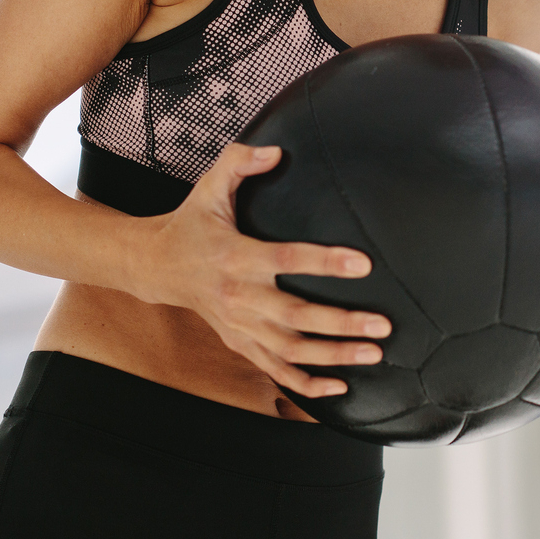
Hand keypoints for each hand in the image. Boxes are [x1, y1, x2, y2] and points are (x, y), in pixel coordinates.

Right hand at [135, 143, 389, 397]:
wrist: (157, 266)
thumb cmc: (192, 224)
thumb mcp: (210, 187)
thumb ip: (240, 162)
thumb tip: (276, 151)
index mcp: (235, 255)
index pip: (285, 259)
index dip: (324, 262)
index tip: (363, 264)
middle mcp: (238, 296)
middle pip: (294, 316)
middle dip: (341, 324)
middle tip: (382, 325)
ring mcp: (239, 325)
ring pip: (289, 350)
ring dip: (333, 356)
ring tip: (373, 353)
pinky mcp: (239, 342)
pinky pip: (275, 370)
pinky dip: (305, 385)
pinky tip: (339, 387)